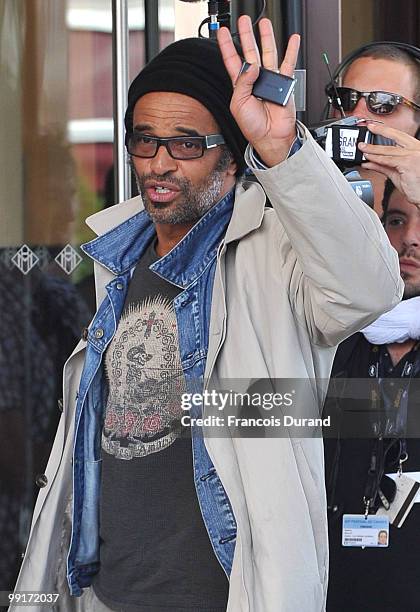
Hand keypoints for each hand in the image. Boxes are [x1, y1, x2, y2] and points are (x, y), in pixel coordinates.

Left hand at [217, 15, 299, 166]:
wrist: (270, 138)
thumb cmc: (253, 127)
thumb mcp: (238, 105)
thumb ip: (242, 83)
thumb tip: (253, 65)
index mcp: (241, 86)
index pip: (232, 60)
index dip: (228, 46)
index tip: (224, 33)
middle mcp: (255, 80)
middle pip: (250, 51)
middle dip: (246, 35)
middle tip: (243, 21)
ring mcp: (270, 80)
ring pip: (268, 53)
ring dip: (266, 37)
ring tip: (263, 23)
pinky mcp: (284, 84)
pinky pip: (288, 64)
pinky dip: (292, 51)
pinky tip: (292, 39)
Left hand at [359, 123, 419, 206]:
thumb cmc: (416, 186)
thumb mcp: (397, 172)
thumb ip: (384, 165)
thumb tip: (370, 162)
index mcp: (415, 148)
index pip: (399, 136)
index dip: (386, 130)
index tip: (375, 127)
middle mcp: (416, 149)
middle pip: (396, 136)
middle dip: (380, 131)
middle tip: (368, 128)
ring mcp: (413, 155)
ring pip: (389, 150)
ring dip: (373, 149)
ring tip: (363, 148)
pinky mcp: (408, 163)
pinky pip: (388, 160)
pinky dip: (377, 160)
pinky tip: (369, 159)